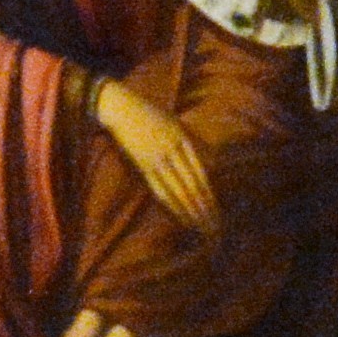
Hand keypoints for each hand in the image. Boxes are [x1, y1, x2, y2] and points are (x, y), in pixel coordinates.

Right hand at [93, 77, 215, 231]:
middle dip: (204, 209)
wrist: (119, 107)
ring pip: (177, 191)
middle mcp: (172, 151)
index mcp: (183, 140)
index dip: (210, 196)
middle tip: (214, 229)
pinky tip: (180, 216)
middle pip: (192, 186)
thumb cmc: (149, 112)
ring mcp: (156, 159)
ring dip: (190, 211)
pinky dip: (171, 204)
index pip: (200, 175)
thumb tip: (214, 161)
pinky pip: (159, 189)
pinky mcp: (142, 164)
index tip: (217, 213)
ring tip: (200, 228)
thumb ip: (194, 141)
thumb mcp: (176, 122)